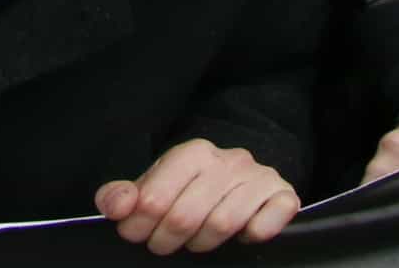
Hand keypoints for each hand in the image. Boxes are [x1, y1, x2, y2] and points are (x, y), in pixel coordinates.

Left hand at [96, 141, 299, 251]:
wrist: (245, 178)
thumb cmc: (193, 187)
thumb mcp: (156, 185)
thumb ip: (125, 196)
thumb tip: (115, 207)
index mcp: (194, 153)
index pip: (156, 197)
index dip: (139, 224)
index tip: (136, 234)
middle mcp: (229, 160)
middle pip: (186, 215)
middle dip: (167, 239)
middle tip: (162, 245)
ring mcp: (260, 176)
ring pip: (223, 223)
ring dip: (203, 243)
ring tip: (195, 242)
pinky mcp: (284, 195)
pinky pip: (270, 220)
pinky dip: (254, 233)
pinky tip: (244, 235)